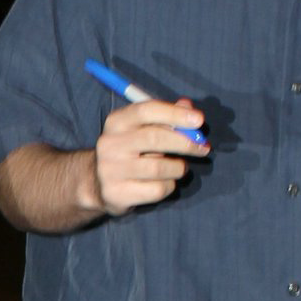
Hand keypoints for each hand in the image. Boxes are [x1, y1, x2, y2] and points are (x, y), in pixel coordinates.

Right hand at [91, 98, 207, 216]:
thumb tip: (187, 106)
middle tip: (202, 148)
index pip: (146, 110)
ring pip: (159, 168)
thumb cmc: (130, 150)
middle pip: (154, 138)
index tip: (199, 121)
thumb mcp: (142, 128)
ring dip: (178, 168)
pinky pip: (156, 190)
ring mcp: (110, 171)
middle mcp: (109, 144)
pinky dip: (168, 186)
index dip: (175, 114)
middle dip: (185, 143)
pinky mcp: (117, 194)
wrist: (97, 183)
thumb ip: (165, 116)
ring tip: (179, 168)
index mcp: (116, 122)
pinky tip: (164, 183)